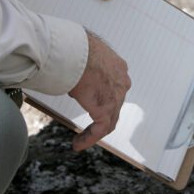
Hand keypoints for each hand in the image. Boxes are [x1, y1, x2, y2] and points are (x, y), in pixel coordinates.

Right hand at [68, 33, 131, 150]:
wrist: (75, 52)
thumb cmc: (75, 48)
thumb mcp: (85, 56)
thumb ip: (85, 67)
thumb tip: (71, 72)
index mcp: (118, 67)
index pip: (114, 88)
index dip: (104, 99)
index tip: (91, 106)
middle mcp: (121, 82)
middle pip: (114, 106)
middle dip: (101, 118)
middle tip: (88, 129)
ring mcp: (116, 96)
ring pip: (109, 121)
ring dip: (94, 133)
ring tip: (80, 141)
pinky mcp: (106, 108)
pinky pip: (100, 128)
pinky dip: (89, 138)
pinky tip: (78, 144)